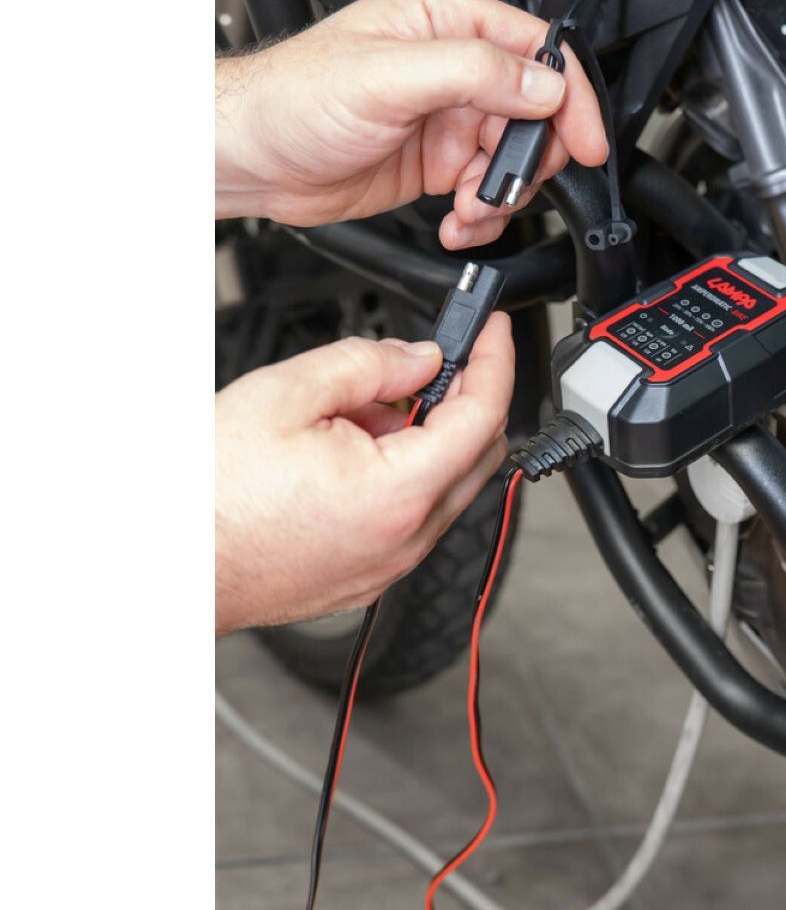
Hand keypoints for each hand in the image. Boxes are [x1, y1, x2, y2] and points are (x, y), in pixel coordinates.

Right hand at [214, 316, 513, 634]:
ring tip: (351, 417)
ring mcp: (389, 566)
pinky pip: (412, 519)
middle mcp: (406, 539)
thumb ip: (369, 365)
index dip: (495, 362)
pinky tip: (344, 457)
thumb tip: (419, 359)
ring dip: (424, 440)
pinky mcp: (368, 579)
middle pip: (477, 455)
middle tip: (426, 362)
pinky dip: (402, 478)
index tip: (495, 331)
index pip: (482, 415)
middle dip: (463, 399)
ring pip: (444, 488)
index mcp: (398, 492)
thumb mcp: (288, 394)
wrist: (166, 562)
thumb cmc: (208, 492)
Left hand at [215, 0, 607, 250]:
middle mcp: (454, 69)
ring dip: (501, 197)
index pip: (537, 51)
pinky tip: (455, 223)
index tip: (586, 140)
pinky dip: (481, 217)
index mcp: (446, 24)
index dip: (569, 96)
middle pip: (535, 114)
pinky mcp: (437, 164)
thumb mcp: (390, 76)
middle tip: (505, 186)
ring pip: (513, 162)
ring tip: (468, 211)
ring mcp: (448, 119)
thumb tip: (541, 84)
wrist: (252, 158)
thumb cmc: (294, 98)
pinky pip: (485, 193)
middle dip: (530, 160)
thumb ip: (473, 73)